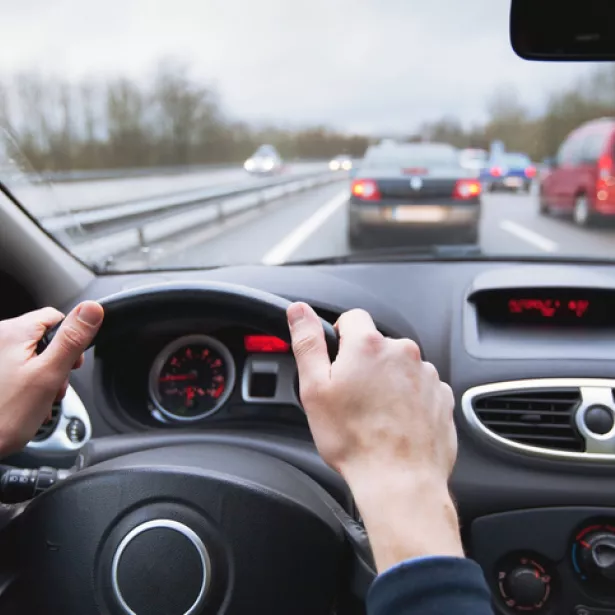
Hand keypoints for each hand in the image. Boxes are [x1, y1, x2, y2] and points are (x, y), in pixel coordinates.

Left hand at [0, 301, 102, 456]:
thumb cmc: (3, 416)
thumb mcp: (49, 374)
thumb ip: (72, 339)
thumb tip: (92, 309)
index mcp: (12, 332)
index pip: (56, 317)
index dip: (71, 341)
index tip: (71, 364)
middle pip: (44, 339)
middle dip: (56, 364)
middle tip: (54, 387)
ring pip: (32, 356)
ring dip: (43, 378)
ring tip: (39, 400)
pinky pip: (17, 369)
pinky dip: (27, 385)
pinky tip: (26, 403)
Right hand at [287, 302, 462, 571]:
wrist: (399, 481)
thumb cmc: (354, 440)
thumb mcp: (315, 388)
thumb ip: (308, 342)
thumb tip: (299, 311)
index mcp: (368, 345)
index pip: (353, 318)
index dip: (339, 338)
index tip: (337, 363)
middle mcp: (403, 352)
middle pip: (377, 345)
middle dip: (364, 364)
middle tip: (351, 398)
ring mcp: (426, 375)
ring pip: (399, 368)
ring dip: (388, 382)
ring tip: (375, 416)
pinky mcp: (442, 397)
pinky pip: (420, 388)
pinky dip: (409, 400)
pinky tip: (395, 423)